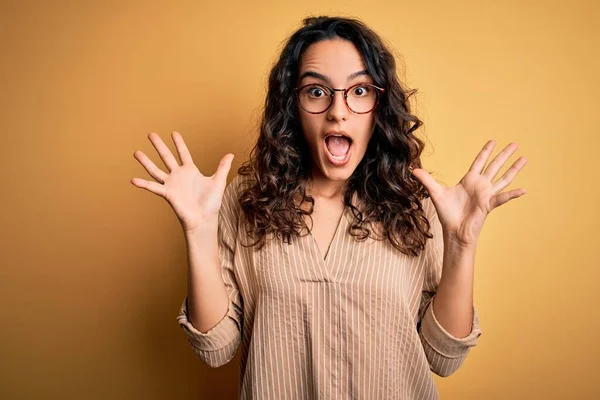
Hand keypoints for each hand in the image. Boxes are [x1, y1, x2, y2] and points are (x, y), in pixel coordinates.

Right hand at [131, 131, 234, 232]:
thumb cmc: (211, 203)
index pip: (183, 153)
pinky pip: (154, 187)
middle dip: (159, 146)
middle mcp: (179, 176)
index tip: (174, 133)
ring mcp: (172, 185)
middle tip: (151, 134)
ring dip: (146, 162)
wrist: (204, 220)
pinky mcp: (167, 194)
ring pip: (156, 170)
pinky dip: (143, 184)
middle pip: (167, 157)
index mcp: (191, 171)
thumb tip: (231, 154)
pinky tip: (133, 180)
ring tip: (136, 152)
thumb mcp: (218, 182)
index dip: (179, 143)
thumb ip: (223, 167)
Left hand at [411, 140, 527, 246]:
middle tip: (515, 144)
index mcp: (469, 180)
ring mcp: (486, 194)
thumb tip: (413, 169)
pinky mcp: (489, 204)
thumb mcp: (435, 193)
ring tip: (525, 159)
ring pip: (503, 178)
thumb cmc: (447, 213)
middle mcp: (480, 185)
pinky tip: (523, 190)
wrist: (453, 231)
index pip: (479, 162)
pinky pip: (502, 198)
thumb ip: (426, 180)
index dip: (486, 151)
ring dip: (514, 169)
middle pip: (495, 166)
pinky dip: (513, 194)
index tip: (493, 141)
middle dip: (504, 155)